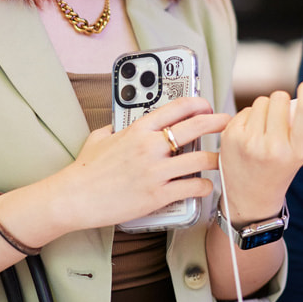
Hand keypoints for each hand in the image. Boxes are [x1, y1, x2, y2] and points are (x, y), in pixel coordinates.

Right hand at [52, 96, 229, 231]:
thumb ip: (116, 128)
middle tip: (229, 123)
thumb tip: (121, 124)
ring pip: (201, 159)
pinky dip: (204, 186)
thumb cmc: (84, 170)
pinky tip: (204, 186)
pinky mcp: (157, 194)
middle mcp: (150, 146)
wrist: (74, 197)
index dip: (198, 103)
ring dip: (216, 160)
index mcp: (138, 129)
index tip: (207, 106)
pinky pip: (192, 187)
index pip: (176, 107)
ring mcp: (155, 170)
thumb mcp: (99, 138)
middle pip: (196, 127)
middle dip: (218, 123)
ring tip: (222, 160)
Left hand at [217, 81, 302, 222]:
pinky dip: (250, 117)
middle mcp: (273, 147)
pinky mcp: (231, 136)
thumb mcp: (300, 155)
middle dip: (282, 102)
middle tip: (281, 116)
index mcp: (296, 151)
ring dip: (265, 109)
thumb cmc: (278, 173)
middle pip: (279, 98)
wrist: (251, 197)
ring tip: (265, 127)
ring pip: (261, 101)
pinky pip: (245, 110)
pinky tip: (251, 134)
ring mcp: (249, 142)